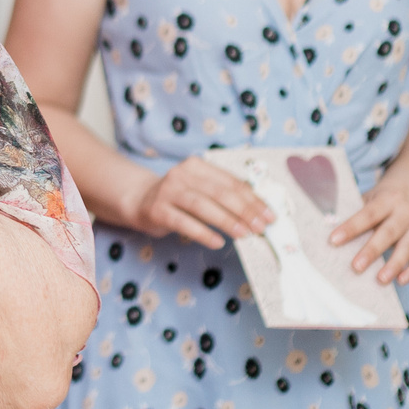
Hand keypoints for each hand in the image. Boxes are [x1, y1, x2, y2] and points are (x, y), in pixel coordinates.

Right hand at [121, 159, 269, 249]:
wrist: (138, 200)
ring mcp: (168, 191)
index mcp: (198, 166)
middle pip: (219, 193)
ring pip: (202, 205)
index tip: (269, 215)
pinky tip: (217, 242)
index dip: (253, 200)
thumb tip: (257, 213)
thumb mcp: (200, 189)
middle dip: (244, 211)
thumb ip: (223, 195)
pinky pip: (183, 222)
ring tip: (244, 234)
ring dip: (226, 221)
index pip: (232, 182)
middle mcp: (182, 174)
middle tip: (261, 227)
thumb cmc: (177, 197)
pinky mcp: (157, 210)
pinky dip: (202, 233)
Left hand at [329, 182, 408, 285]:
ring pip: (408, 247)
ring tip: (380, 280)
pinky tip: (401, 281)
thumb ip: (354, 212)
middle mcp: (406, 211)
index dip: (351, 228)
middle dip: (372, 251)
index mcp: (388, 199)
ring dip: (394, 264)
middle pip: (389, 233)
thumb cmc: (381, 200)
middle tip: (356, 267)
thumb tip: (328, 228)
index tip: (334, 241)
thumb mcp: (368, 198)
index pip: (368, 214)